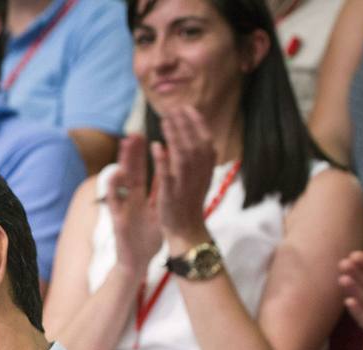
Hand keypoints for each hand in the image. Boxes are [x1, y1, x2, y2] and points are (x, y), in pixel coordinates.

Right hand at [106, 134, 162, 276]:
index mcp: (141, 199)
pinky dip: (113, 188)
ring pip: (121, 182)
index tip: (144, 137)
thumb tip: (167, 175)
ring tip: (125, 145)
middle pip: (131, 172)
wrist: (136, 262)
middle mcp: (130, 201)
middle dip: (132, 153)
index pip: (142, 173)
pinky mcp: (118, 219)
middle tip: (133, 133)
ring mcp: (123, 208)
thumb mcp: (156, 213)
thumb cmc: (145, 240)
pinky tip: (115, 173)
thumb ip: (159, 194)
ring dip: (123, 163)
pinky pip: (115, 202)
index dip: (143, 156)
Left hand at [151, 107, 216, 243]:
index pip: (205, 139)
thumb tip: (196, 136)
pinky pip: (167, 175)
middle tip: (174, 107)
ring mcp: (185, 184)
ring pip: (182, 155)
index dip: (196, 122)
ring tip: (165, 120)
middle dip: (185, 123)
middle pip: (194, 142)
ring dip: (174, 135)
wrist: (187, 230)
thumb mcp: (200, 178)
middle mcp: (199, 174)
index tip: (187, 108)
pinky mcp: (171, 194)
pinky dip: (163, 160)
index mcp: (206, 168)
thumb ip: (199, 158)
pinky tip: (155, 146)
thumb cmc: (190, 202)